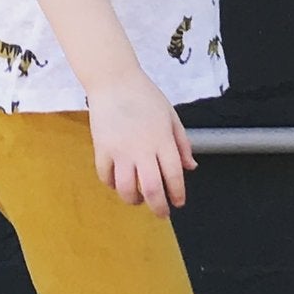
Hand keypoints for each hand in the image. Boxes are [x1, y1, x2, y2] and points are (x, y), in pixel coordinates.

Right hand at [86, 71, 197, 217]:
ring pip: (126, 189)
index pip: (174, 176)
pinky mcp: (102, 149)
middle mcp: (142, 149)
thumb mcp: (171, 116)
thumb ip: (181, 143)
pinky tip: (119, 183)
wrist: (114, 80)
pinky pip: (106, 177)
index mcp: (162, 140)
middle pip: (152, 190)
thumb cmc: (145, 96)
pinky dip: (112, 185)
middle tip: (162, 213)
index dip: (178, 194)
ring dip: (134, 200)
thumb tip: (191, 167)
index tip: (178, 202)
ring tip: (139, 200)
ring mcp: (120, 151)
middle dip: (159, 208)